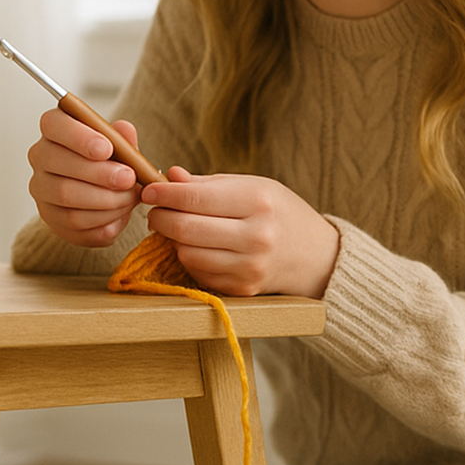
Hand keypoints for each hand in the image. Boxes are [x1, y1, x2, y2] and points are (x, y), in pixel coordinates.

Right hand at [26, 107, 144, 246]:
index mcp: (56, 129)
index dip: (79, 136)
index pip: (54, 124)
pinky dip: (101, 219)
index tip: (106, 149)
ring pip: (65, 194)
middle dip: (99, 173)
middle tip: (128, 179)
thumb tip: (124, 129)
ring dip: (104, 199)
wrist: (106, 200)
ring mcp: (41, 188)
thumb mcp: (120, 148)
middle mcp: (41, 156)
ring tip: (128, 198)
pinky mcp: (48, 216)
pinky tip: (118, 215)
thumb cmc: (109, 165)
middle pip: (59, 162)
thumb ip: (123, 139)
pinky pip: (72, 221)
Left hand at [141, 167, 338, 297]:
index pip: (195, 197)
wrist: (315, 255)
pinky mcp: (242, 288)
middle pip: (184, 228)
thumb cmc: (279, 212)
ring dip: (174, 240)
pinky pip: (198, 272)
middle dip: (160, 217)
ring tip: (180, 228)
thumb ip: (208, 184)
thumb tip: (169, 176)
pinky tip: (200, 247)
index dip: (164, 194)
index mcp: (257, 200)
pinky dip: (191, 258)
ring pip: (186, 253)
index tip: (149, 190)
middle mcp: (255, 235)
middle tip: (156, 211)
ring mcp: (249, 266)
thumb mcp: (253, 186)